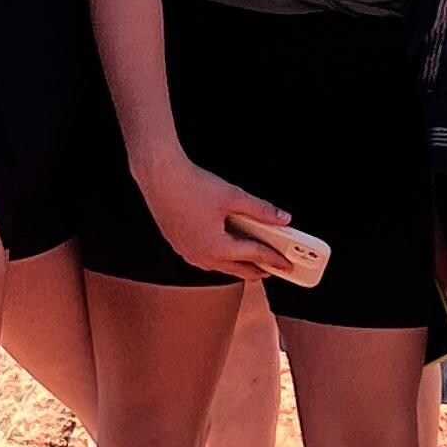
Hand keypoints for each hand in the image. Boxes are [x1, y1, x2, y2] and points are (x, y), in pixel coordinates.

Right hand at [137, 150, 297, 287]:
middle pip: (237, 270)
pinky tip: (226, 249)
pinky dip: (221, 258)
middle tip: (274, 269)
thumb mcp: (234, 197)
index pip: (254, 256)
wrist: (159, 176)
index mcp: (217, 248)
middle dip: (258, 270)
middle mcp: (201, 256)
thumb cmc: (191, 186)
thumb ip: (261, 210)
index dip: (274, 259)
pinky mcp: (179, 244)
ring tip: (253, 261)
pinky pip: (205, 259)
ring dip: (238, 265)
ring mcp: (188, 252)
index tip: (287, 264)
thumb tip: (282, 218)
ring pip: (220, 267)